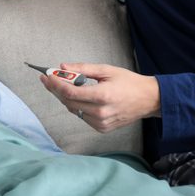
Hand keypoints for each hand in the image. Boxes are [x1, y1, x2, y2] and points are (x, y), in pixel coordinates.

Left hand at [40, 63, 160, 132]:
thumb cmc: (130, 83)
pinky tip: (80, 98)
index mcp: (102, 96)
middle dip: (56, 90)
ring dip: (66, 98)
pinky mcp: (102, 128)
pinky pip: (82, 117)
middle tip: (49, 79)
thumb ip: (84, 69)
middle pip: (68, 102)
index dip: (55, 84)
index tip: (46, 76)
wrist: (148, 100)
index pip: (70, 92)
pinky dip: (78, 106)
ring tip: (64, 86)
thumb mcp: (107, 70)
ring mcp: (101, 122)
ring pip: (74, 110)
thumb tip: (63, 67)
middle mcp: (100, 112)